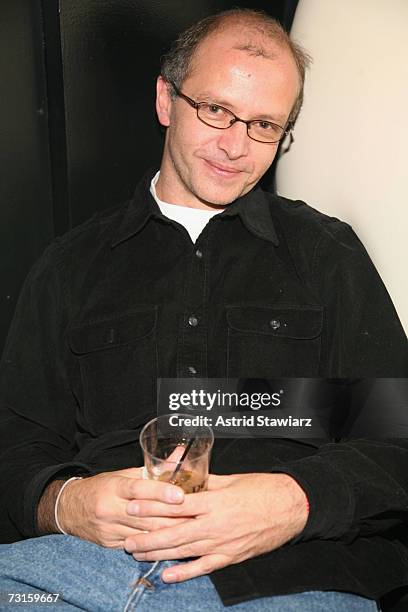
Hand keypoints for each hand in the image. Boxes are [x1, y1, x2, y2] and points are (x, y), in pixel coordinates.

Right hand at [58, 468, 188, 547]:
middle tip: (196, 516)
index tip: (181, 495)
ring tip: (190, 531)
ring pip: (144, 534)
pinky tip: (171, 544)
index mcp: (114, 487)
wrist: (69, 509)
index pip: (139, 489)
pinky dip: (155, 545)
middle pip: (146, 515)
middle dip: (172, 517)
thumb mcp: (124, 474)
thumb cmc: (101, 488)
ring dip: (168, 534)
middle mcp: (111, 509)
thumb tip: (179, 455)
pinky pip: (137, 546)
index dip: (161, 493)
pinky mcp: (110, 545)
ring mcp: (110, 529)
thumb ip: (152, 470)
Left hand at [124, 472, 308, 581]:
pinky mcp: (230, 557)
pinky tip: (167, 575)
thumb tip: (184, 479)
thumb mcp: (230, 480)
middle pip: (174, 532)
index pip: (174, 505)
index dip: (151, 506)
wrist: (290, 507)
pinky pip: (204, 567)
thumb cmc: (262, 489)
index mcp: (214, 501)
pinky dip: (185, 573)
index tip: (132, 506)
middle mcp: (214, 524)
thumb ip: (205, 482)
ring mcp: (222, 543)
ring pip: (184, 552)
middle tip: (127, 539)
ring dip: (159, 554)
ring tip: (139, 555)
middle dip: (148, 536)